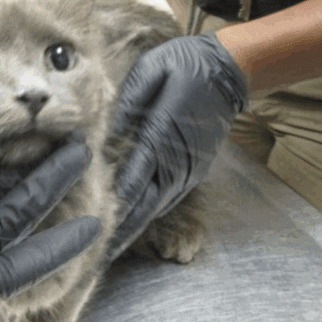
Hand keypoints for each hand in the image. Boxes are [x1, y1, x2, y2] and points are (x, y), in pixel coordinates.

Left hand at [108, 34, 247, 259]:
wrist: (230, 69)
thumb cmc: (184, 65)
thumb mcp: (149, 73)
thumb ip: (126, 106)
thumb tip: (102, 136)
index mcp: (162, 138)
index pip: (132, 183)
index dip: (111, 210)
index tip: (91, 232)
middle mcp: (177, 162)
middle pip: (144, 207)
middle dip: (119, 232)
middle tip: (94, 256)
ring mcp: (188, 170)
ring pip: (156, 207)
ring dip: (133, 226)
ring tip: (106, 246)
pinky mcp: (193, 170)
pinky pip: (167, 198)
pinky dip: (147, 212)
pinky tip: (130, 221)